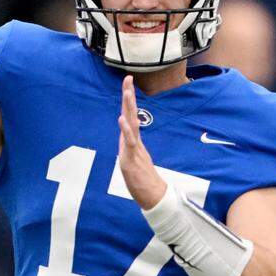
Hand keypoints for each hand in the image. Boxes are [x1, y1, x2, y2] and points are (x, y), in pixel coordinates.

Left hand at [118, 75, 167, 209]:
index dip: (127, 99)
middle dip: (128, 96)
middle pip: (131, 114)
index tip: (127, 82)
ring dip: (129, 108)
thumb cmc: (142, 178)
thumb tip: (126, 133)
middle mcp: (134, 141)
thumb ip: (129, 144)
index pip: (129, 115)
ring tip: (127, 92)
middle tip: (127, 79)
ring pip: (131, 125)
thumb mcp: (132, 157)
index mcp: (133, 140)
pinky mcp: (133, 159)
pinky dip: (127, 131)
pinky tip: (122, 120)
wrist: (153, 196)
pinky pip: (130, 143)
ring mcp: (134, 149)